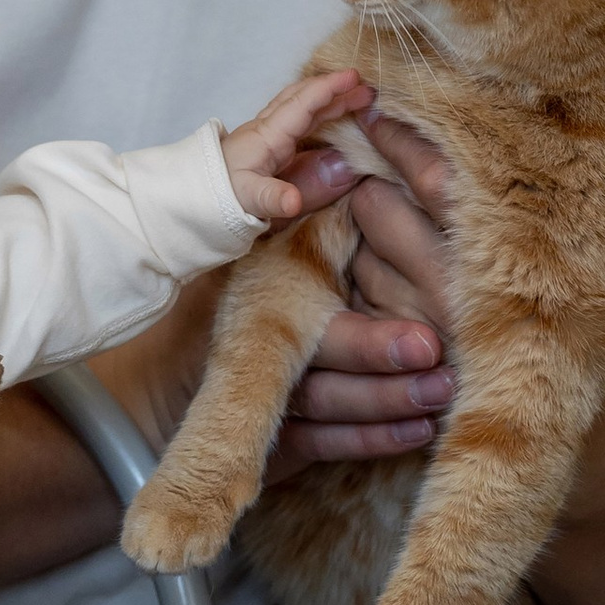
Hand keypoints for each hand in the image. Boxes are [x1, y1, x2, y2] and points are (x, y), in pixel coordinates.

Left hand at [219, 69, 373, 227]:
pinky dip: (319, 115)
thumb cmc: (217, 195)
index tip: (355, 77)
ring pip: (301, 108)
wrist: (190, 198)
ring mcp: (267, 138)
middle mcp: (267, 130)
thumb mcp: (246, 199)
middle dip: (335, 90)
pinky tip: (333, 121)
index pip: (301, 103)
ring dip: (329, 101)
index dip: (328, 88)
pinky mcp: (267, 149)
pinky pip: (298, 122)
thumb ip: (271, 198)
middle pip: (303, 98)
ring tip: (359, 100)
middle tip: (367, 88)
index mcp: (266, 136)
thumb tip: (295, 201)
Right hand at [269, 109, 459, 474]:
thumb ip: (302, 208)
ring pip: (329, 399)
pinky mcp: (276, 438)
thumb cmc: (236, 301)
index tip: (405, 279)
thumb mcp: (262, 247)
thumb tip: (347, 163)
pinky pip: (324, 442)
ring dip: (386, 397)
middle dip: (374, 347)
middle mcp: (262, 331)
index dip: (354, 256)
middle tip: (432, 346)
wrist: (161, 393)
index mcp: (262, 276)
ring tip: (442, 389)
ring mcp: (268, 390)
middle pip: (320, 342)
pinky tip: (418, 430)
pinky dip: (370, 439)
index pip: (300, 265)